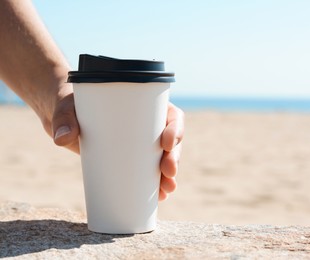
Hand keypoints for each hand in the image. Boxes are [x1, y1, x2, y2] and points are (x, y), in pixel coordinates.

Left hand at [50, 85, 183, 200]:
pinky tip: (159, 196)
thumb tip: (62, 140)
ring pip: (164, 159)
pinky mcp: (129, 159)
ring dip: (169, 175)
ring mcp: (139, 143)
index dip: (176, 128)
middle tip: (168, 171)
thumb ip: (64, 119)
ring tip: (166, 190)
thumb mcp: (67, 107)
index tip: (168, 143)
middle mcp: (147, 124)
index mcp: (143, 105)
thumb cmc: (70, 104)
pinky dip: (156, 185)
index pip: (170, 115)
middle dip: (174, 157)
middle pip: (171, 141)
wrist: (63, 117)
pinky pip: (149, 172)